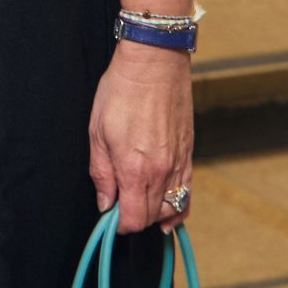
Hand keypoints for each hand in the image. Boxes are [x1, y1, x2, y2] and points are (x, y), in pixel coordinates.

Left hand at [88, 43, 193, 234]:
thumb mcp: (97, 131)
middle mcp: (161, 171)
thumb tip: (105, 202)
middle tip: (120, 206)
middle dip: (135, 218)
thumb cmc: (121, 91)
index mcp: (134, 168)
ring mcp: (179, 163)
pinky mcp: (189, 153)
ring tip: (140, 205)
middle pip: (152, 216)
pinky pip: (188, 191)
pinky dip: (179, 204)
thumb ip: (101, 172)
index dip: (120, 224)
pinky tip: (168, 209)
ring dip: (156, 213)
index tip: (111, 217)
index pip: (134, 219)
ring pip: (172, 207)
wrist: (154, 63)